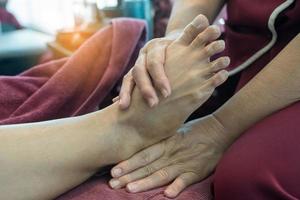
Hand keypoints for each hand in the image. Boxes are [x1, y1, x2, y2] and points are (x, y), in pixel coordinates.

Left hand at [109, 115, 232, 197]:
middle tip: (112, 184)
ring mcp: (182, 163)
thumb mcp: (173, 132)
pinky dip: (177, 186)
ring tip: (130, 189)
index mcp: (164, 144)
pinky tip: (168, 194)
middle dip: (129, 176)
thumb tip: (139, 145)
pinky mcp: (195, 171)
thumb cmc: (192, 131)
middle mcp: (170, 154)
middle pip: (147, 166)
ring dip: (146, 182)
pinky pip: (185, 180)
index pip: (143, 155)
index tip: (113, 172)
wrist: (216, 130)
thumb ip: (158, 142)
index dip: (127, 163)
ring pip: (161, 174)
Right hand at [114, 15, 210, 108]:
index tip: (167, 93)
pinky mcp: (134, 74)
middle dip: (145, 87)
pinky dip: (123, 93)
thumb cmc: (183, 48)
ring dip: (127, 92)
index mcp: (156, 46)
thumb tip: (205, 20)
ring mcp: (137, 64)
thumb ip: (194, 35)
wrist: (173, 46)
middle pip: (140, 70)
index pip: (155, 61)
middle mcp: (144, 54)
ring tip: (125, 107)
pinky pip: (127, 84)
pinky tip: (118, 106)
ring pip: (129, 77)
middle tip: (153, 104)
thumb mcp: (188, 42)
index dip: (159, 76)